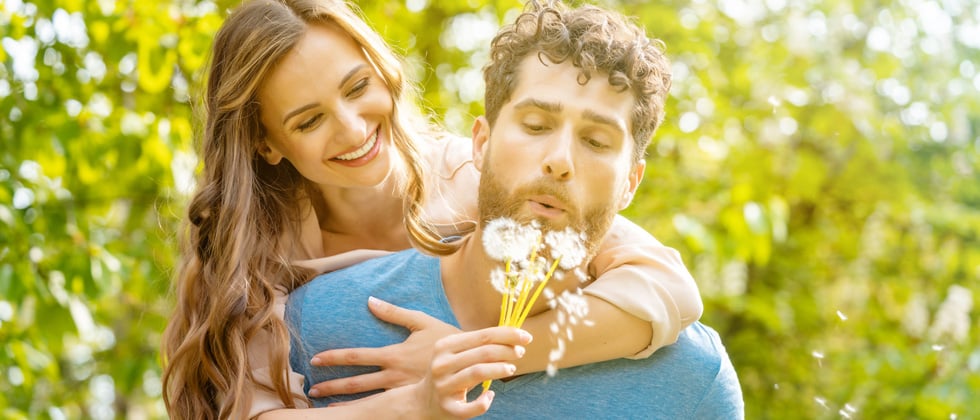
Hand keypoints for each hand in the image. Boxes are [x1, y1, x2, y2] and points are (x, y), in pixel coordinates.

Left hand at [308, 296, 460, 397]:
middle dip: (332, 386)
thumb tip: (370, 301)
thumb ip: (394, 313)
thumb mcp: (421, 321)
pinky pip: (384, 407)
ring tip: (326, 405)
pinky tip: (357, 414)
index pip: (357, 356)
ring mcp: (400, 390)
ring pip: (367, 399)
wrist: (471, 362)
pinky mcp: (409, 398)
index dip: (335, 357)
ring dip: (345, 402)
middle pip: (356, 382)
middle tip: (311, 390)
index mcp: (393, 355)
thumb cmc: (445, 338)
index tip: (316, 360)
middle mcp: (393, 375)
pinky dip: (368, 411)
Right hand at [418, 326, 531, 418]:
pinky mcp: (448, 407)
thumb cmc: (449, 373)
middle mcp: (442, 364)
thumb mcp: (456, 354)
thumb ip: (479, 345)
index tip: (526, 337)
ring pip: (478, 373)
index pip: (482, 335)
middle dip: (507, 351)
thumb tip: (514, 337)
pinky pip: (471, 406)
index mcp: (445, 346)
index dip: (507, 335)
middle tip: (520, 352)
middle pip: (483, 353)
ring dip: (499, 369)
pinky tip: (490, 395)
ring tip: (511, 368)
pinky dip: (484, 401)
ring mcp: (443, 386)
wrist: (422, 401)